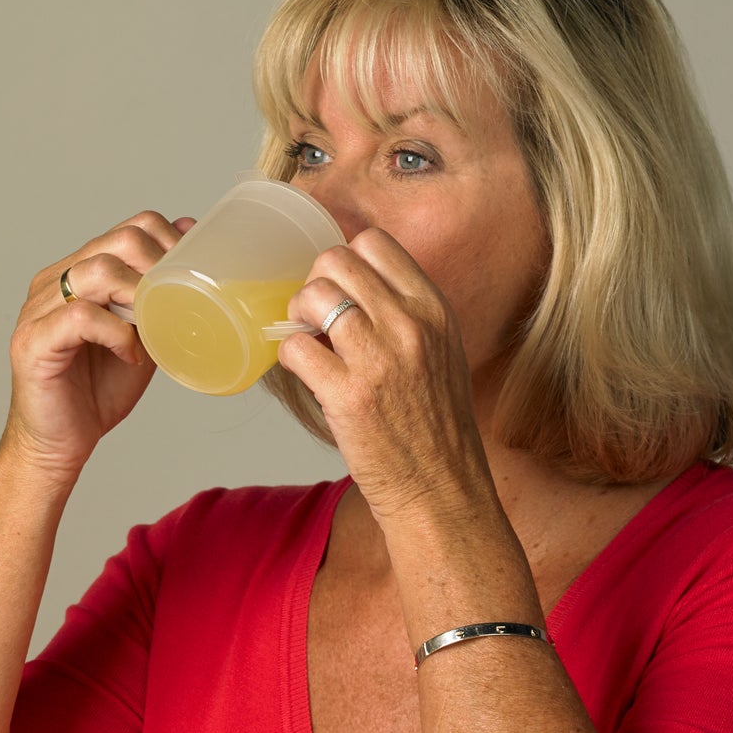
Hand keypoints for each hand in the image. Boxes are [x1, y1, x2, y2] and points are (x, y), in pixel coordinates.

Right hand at [0, 211, 193, 480]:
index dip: (169, 246)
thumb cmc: (97, 389)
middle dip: (160, 267)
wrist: (62, 441)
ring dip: (140, 297)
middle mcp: (54, 282)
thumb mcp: (142, 337)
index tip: (195, 277)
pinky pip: (80, 317)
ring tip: (157, 325)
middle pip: (116, 243)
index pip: (128, 230)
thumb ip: (159, 301)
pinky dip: (117, 333)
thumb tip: (192, 263)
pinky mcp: (32, 341)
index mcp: (77, 272)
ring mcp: (38, 309)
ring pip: (97, 272)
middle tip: (180, 301)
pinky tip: (132, 355)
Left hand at [278, 229, 493, 527]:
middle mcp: (408, 325)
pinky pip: (294, 348)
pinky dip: (288, 356)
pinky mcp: (347, 395)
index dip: (345, 261)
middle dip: (315, 285)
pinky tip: (304, 373)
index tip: (340, 289)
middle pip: (336, 261)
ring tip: (309, 343)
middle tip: (315, 318)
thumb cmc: (438, 428)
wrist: (443, 489)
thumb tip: (353, 292)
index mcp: (433, 309)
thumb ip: (407, 316)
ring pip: (312, 297)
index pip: (375, 243)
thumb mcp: (443, 353)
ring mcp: (377, 359)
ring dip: (297, 317)